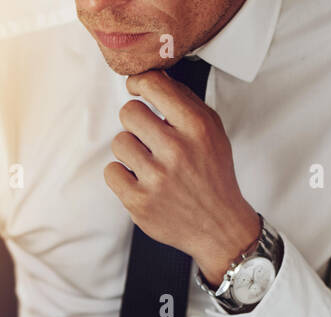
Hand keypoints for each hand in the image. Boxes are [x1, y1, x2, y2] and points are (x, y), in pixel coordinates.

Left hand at [104, 69, 260, 286]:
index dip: (138, 83)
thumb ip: (183, 101)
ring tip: (148, 162)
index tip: (136, 89)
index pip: (153, 85)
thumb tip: (151, 77)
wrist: (219, 226)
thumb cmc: (212, 174)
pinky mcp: (139, 202)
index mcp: (196, 127)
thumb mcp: (212, 131)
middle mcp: (176, 150)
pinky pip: (111, 171)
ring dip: (130, 150)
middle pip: (128, 112)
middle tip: (147, 135)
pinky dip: (122, 175)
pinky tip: (139, 180)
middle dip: (135, 121)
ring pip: (119, 142)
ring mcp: (156, 178)